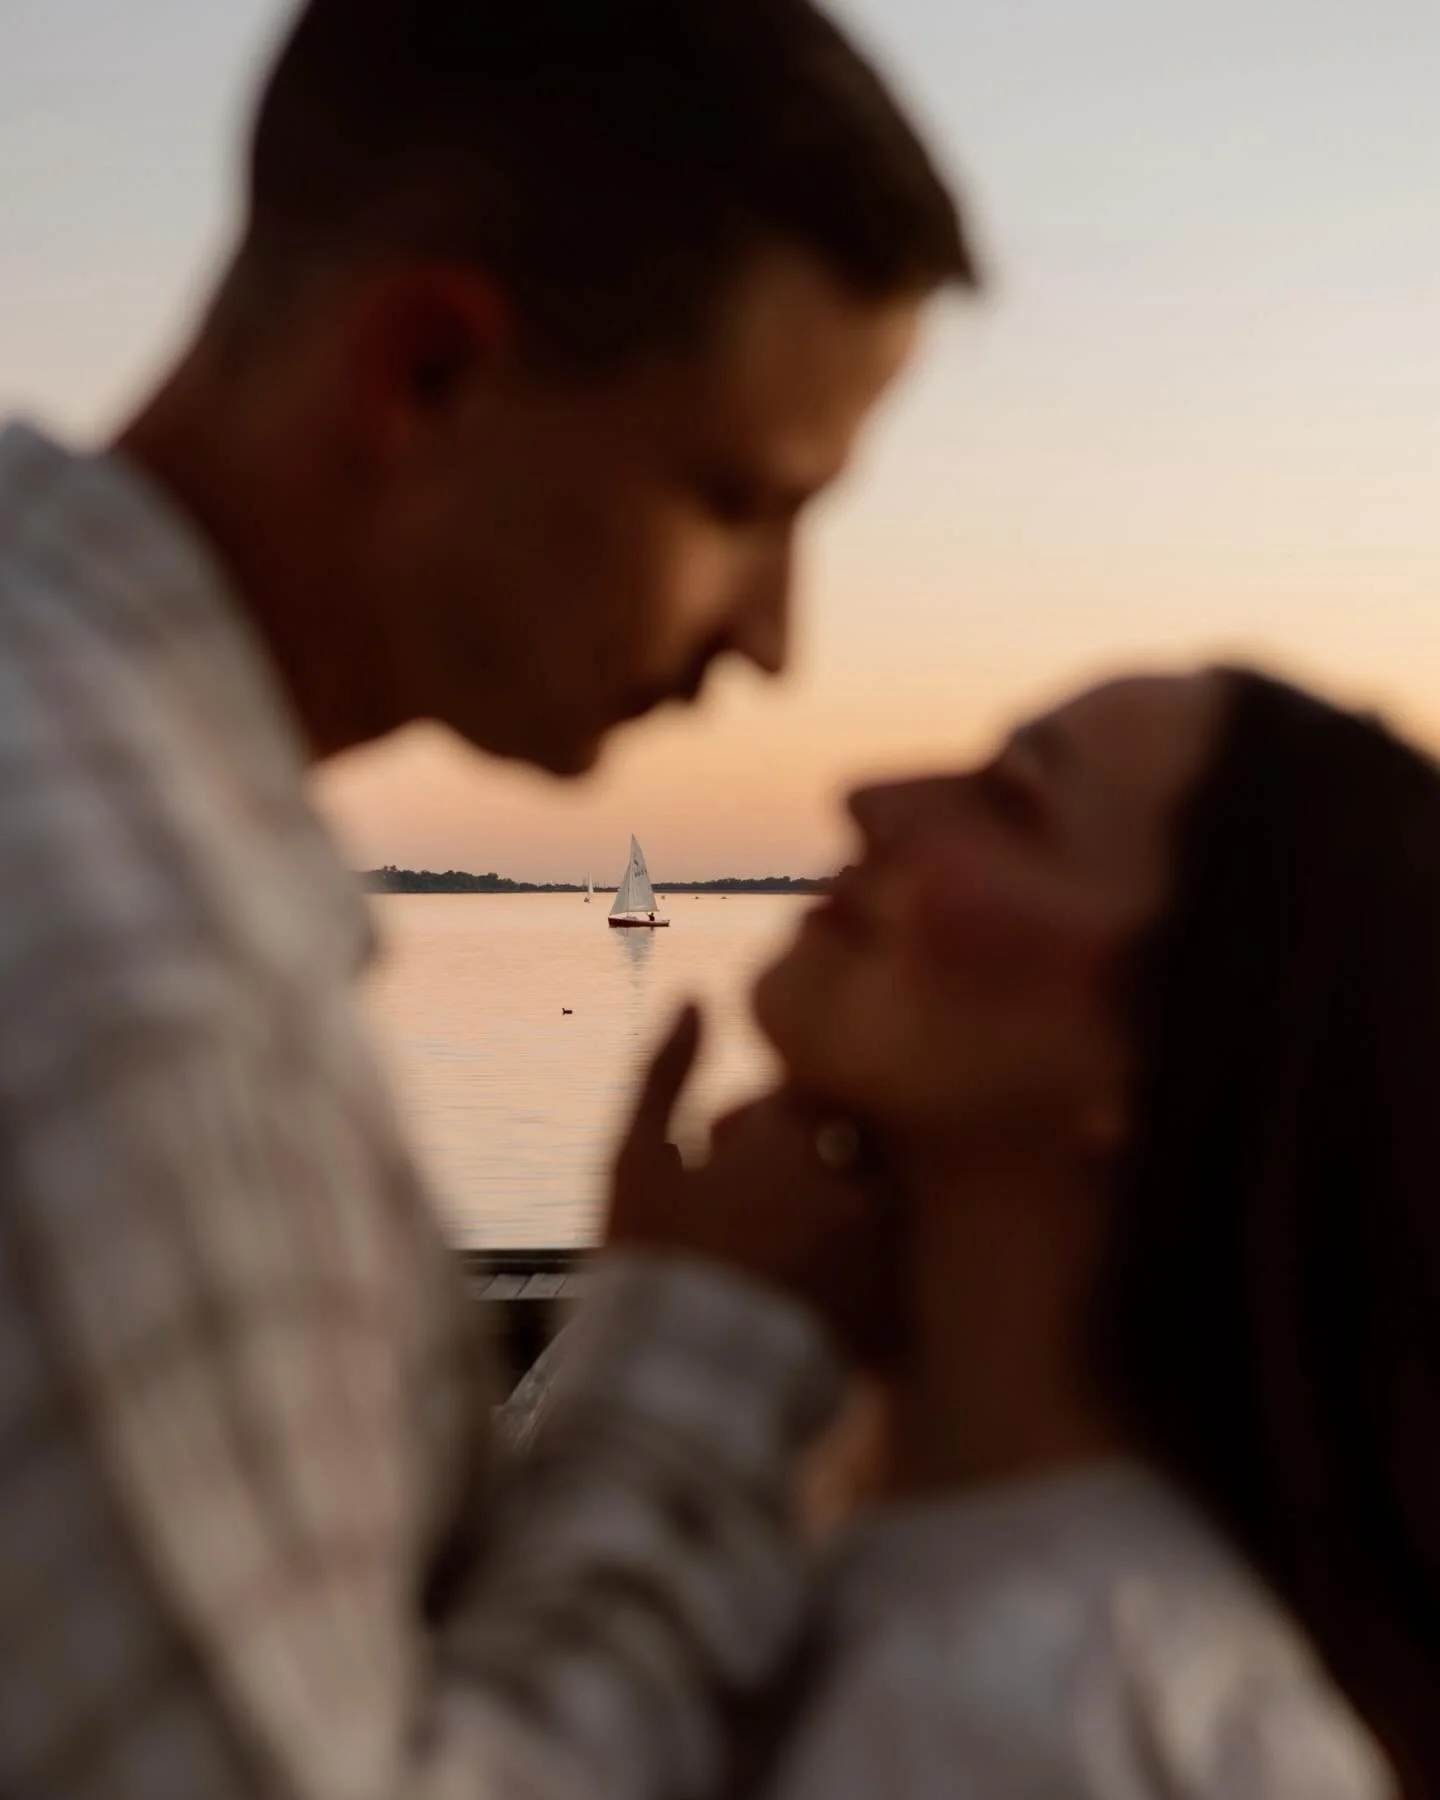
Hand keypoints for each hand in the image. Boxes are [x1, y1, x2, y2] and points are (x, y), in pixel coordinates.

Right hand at [607, 1005, 908, 1363]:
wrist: (672, 1386)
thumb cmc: (646, 1261)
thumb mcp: (633, 1157)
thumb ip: (665, 1071)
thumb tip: (696, 994)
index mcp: (787, 1141)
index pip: (812, 1088)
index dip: (774, 1111)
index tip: (735, 1146)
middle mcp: (845, 1187)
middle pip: (865, 1135)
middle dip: (828, 1147)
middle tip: (770, 1193)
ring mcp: (873, 1251)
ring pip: (887, 1194)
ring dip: (850, 1202)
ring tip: (790, 1241)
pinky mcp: (888, 1309)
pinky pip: (900, 1262)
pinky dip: (872, 1260)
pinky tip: (816, 1288)